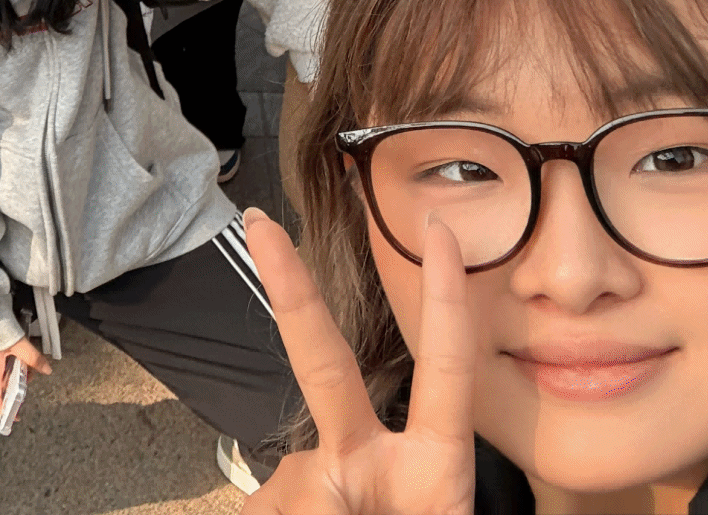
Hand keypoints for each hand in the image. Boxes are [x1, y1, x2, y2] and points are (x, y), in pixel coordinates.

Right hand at [0, 335, 51, 420]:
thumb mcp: (19, 344)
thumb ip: (33, 358)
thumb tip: (47, 370)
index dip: (2, 409)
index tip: (13, 418)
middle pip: (1, 387)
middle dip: (16, 391)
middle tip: (27, 391)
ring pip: (5, 375)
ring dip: (18, 377)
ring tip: (31, 371)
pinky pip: (6, 365)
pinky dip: (16, 367)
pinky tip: (25, 361)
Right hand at [241, 208, 475, 514]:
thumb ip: (336, 495)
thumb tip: (299, 482)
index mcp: (429, 474)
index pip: (443, 370)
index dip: (444, 300)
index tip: (445, 231)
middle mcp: (370, 468)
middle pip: (326, 370)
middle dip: (293, 294)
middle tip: (262, 223)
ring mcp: (317, 489)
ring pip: (287, 480)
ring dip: (293, 513)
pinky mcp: (275, 504)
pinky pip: (271, 502)